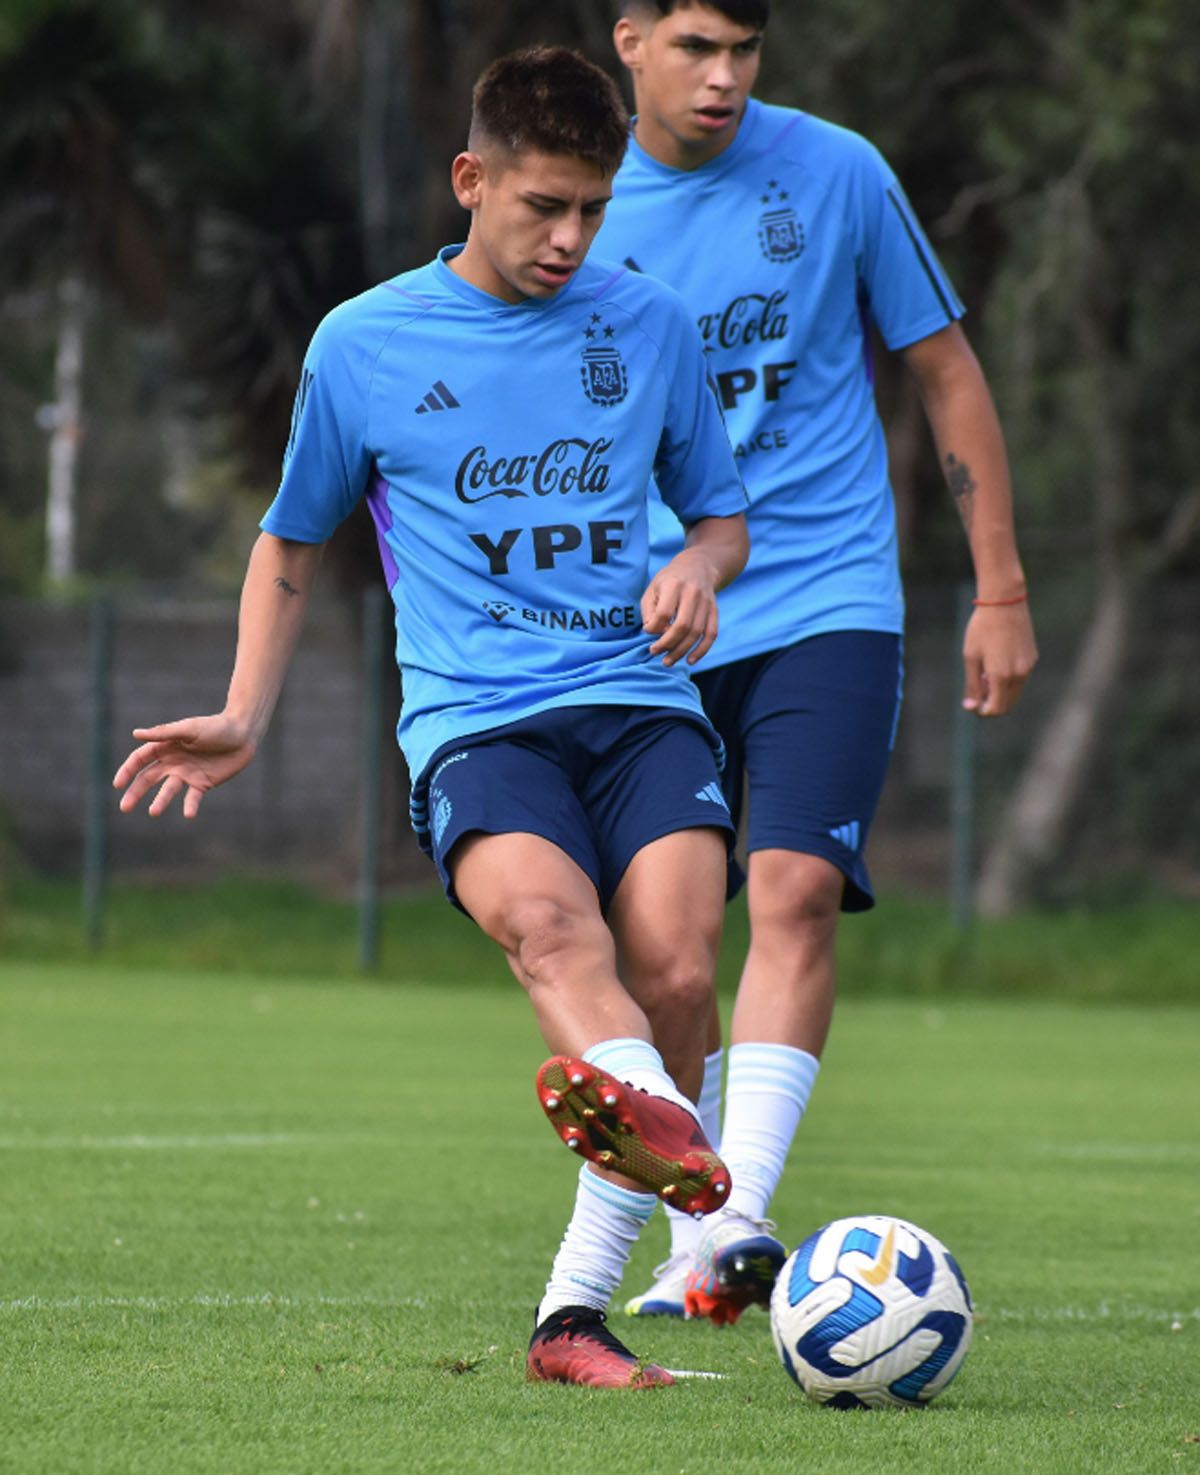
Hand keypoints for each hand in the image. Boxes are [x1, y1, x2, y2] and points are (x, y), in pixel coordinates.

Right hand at [113, 714, 257, 818]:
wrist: (243, 734)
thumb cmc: (215, 727)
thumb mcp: (189, 728)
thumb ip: (163, 733)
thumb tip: (135, 734)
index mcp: (166, 746)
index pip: (140, 760)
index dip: (128, 771)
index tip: (117, 785)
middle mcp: (173, 761)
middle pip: (148, 778)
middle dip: (135, 792)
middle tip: (124, 808)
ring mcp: (187, 773)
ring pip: (168, 790)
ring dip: (160, 801)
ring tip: (153, 813)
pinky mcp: (203, 783)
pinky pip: (192, 797)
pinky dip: (189, 806)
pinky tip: (188, 815)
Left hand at [642, 548, 719, 666]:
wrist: (699, 565)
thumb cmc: (670, 580)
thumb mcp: (653, 588)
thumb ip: (649, 610)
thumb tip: (652, 632)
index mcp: (674, 585)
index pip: (664, 612)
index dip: (654, 627)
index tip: (647, 632)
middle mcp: (692, 593)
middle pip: (682, 625)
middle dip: (667, 644)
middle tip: (655, 653)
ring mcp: (706, 602)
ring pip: (696, 632)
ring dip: (681, 651)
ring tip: (668, 662)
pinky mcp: (715, 611)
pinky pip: (711, 634)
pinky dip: (702, 650)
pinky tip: (690, 661)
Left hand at [962, 604, 1037, 715]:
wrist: (1004, 602)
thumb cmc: (982, 628)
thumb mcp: (971, 656)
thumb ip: (972, 684)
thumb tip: (970, 707)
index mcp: (1001, 675)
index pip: (996, 708)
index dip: (983, 711)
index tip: (972, 704)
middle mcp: (1019, 674)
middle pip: (1007, 704)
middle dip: (992, 702)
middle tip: (977, 686)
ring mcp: (1028, 666)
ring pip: (1015, 692)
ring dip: (1000, 691)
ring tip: (985, 671)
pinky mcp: (1033, 658)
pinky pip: (1021, 678)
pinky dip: (1008, 679)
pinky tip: (996, 662)